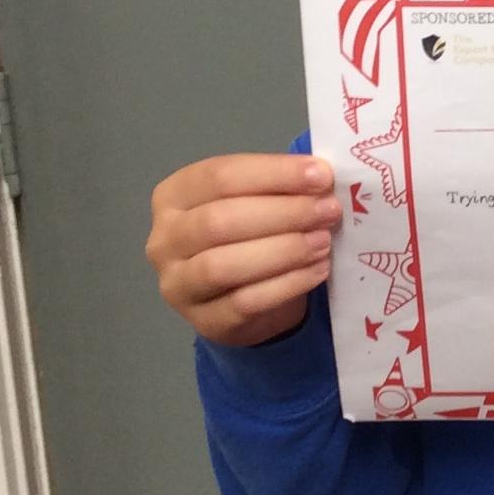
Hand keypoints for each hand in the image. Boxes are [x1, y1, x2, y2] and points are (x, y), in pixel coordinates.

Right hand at [146, 152, 339, 345]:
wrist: (239, 301)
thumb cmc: (247, 236)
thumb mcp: (254, 201)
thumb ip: (277, 187)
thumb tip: (321, 177)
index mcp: (174, 195)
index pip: (219, 176)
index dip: (273, 174)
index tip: (322, 175)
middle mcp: (165, 239)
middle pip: (220, 220)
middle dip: (283, 213)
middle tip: (328, 210)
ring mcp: (179, 284)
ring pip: (224, 265)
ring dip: (283, 250)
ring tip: (324, 241)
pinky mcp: (204, 320)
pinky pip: (245, 303)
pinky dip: (287, 284)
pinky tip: (318, 270)